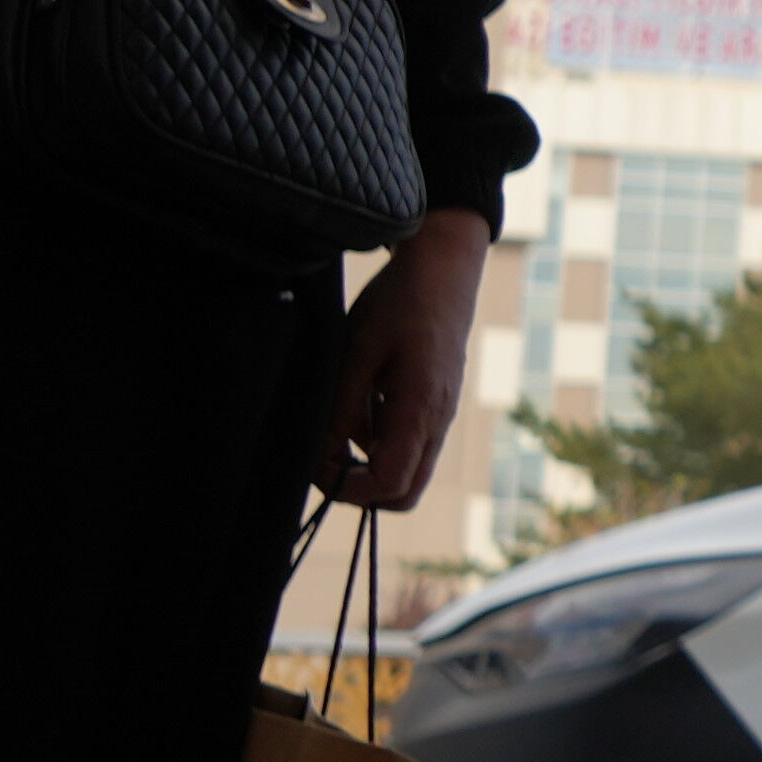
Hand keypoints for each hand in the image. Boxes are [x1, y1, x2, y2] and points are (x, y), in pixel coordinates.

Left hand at [318, 210, 493, 509]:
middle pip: (406, 492)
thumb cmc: (400, 303)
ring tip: (336, 424)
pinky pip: (411, 443)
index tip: (316, 471)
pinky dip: (380, 441)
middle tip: (325, 464)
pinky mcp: (438, 404)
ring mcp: (442, 414)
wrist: (444, 270)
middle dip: (362, 492)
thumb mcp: (358, 352)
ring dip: (369, 464)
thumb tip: (322, 457)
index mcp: (419, 410)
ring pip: (409, 469)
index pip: (389, 483)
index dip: (348, 490)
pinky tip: (360, 403)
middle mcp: (438, 421)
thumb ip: (342, 409)